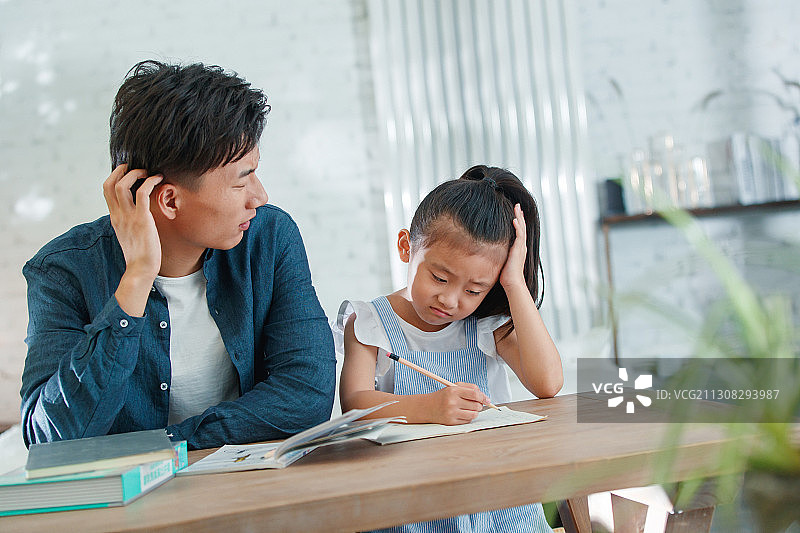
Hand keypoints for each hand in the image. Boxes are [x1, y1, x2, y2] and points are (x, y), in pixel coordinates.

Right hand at [102, 165, 162, 311]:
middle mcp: (118, 215)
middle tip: (136, 166)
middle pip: (110, 184)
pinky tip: (158, 179)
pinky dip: (149, 182)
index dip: (115, 176)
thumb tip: (140, 213)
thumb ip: (130, 222)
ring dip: (136, 173)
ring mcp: (128, 217)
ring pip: (123, 185)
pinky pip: (141, 193)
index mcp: (114, 218)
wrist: (141, 269)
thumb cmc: (140, 254)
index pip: (106, 190)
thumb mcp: (129, 235)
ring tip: (148, 172)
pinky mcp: (141, 219)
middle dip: (122, 170)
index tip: (127, 171)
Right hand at [426, 382, 490, 424]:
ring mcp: (451, 413)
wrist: (427, 407)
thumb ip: (470, 388)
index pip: (475, 394)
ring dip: (475, 412)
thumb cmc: (443, 396)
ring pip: (474, 414)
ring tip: (469, 409)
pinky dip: (468, 417)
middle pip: (476, 405)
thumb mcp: (454, 387)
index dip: (483, 397)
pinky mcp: (451, 422)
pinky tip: (462, 413)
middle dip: (479, 405)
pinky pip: (467, 421)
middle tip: (475, 404)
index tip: (487, 400)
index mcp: (453, 391)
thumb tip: (485, 398)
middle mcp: (452, 402)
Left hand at [499, 203, 526, 289]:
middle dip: (520, 216)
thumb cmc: (507, 276)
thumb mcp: (503, 261)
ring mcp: (521, 248)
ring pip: (522, 229)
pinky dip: (517, 228)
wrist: (512, 283)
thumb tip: (491, 252)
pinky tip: (515, 220)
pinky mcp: (518, 250)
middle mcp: (521, 246)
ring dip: (519, 218)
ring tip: (517, 209)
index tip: (516, 213)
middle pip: (522, 227)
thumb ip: (501, 255)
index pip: (519, 232)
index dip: (519, 222)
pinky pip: (519, 236)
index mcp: (518, 248)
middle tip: (518, 206)